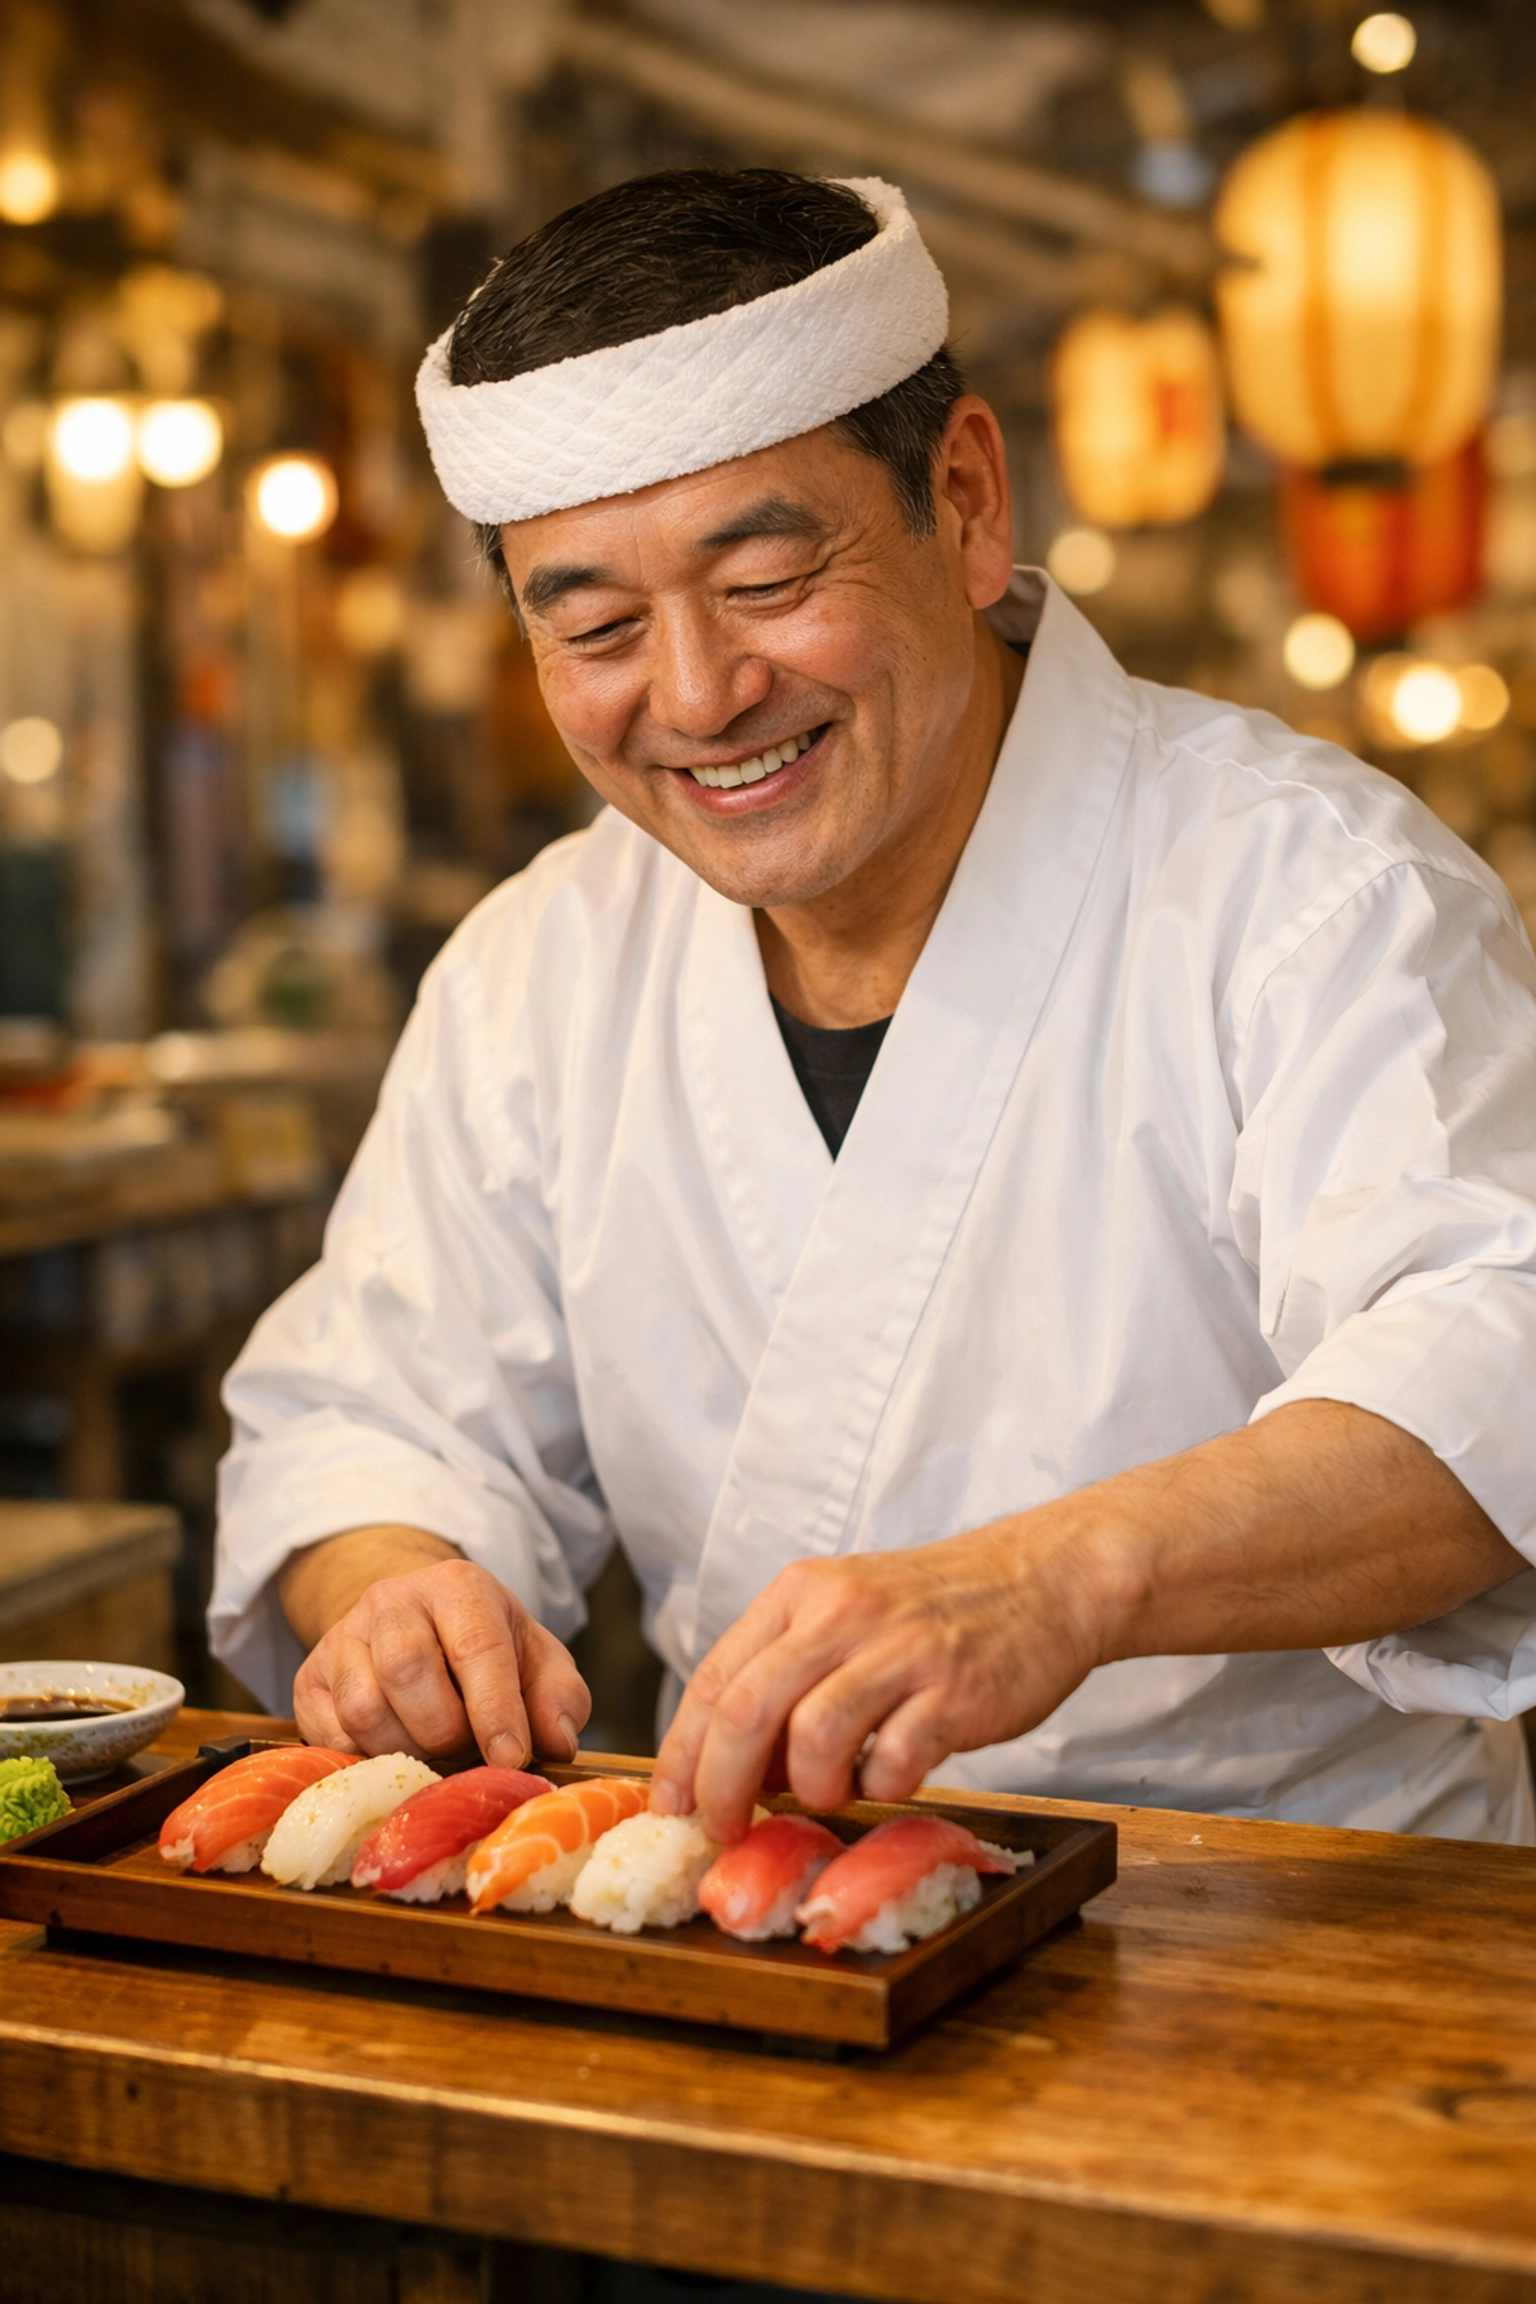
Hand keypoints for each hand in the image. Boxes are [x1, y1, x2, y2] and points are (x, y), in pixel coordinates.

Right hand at [292, 1556, 590, 1768]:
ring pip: (363, 1708)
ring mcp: (342, 1637)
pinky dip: (367, 1760)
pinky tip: (396, 1750)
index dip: (495, 1710)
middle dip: (445, 1729)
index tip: (511, 1757)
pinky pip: (329, 1736)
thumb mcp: (536, 1660)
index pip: (475, 1646)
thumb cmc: (484, 1648)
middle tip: (466, 1749)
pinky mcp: (308, 1679)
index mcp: (457, 1586)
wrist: (414, 1622)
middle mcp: (391, 1600)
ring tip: (432, 1750)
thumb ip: (559, 1697)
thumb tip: (556, 1743)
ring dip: (406, 1749)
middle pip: (406, 1669)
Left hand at [649, 1516, 1102, 1843]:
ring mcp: (899, 1651)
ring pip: (811, 1738)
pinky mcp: (954, 1691)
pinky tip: (895, 1775)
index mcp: (802, 1594)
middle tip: (724, 1829)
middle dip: (721, 1787)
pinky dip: (882, 1787)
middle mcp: (842, 1614)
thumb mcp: (848, 1613)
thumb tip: (734, 1766)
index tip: (670, 1804)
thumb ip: (791, 1673)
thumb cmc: (938, 1610)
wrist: (1046, 1579)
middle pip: (746, 1711)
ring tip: (833, 1792)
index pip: (715, 1678)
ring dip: (810, 1789)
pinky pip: (893, 1761)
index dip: (682, 1753)